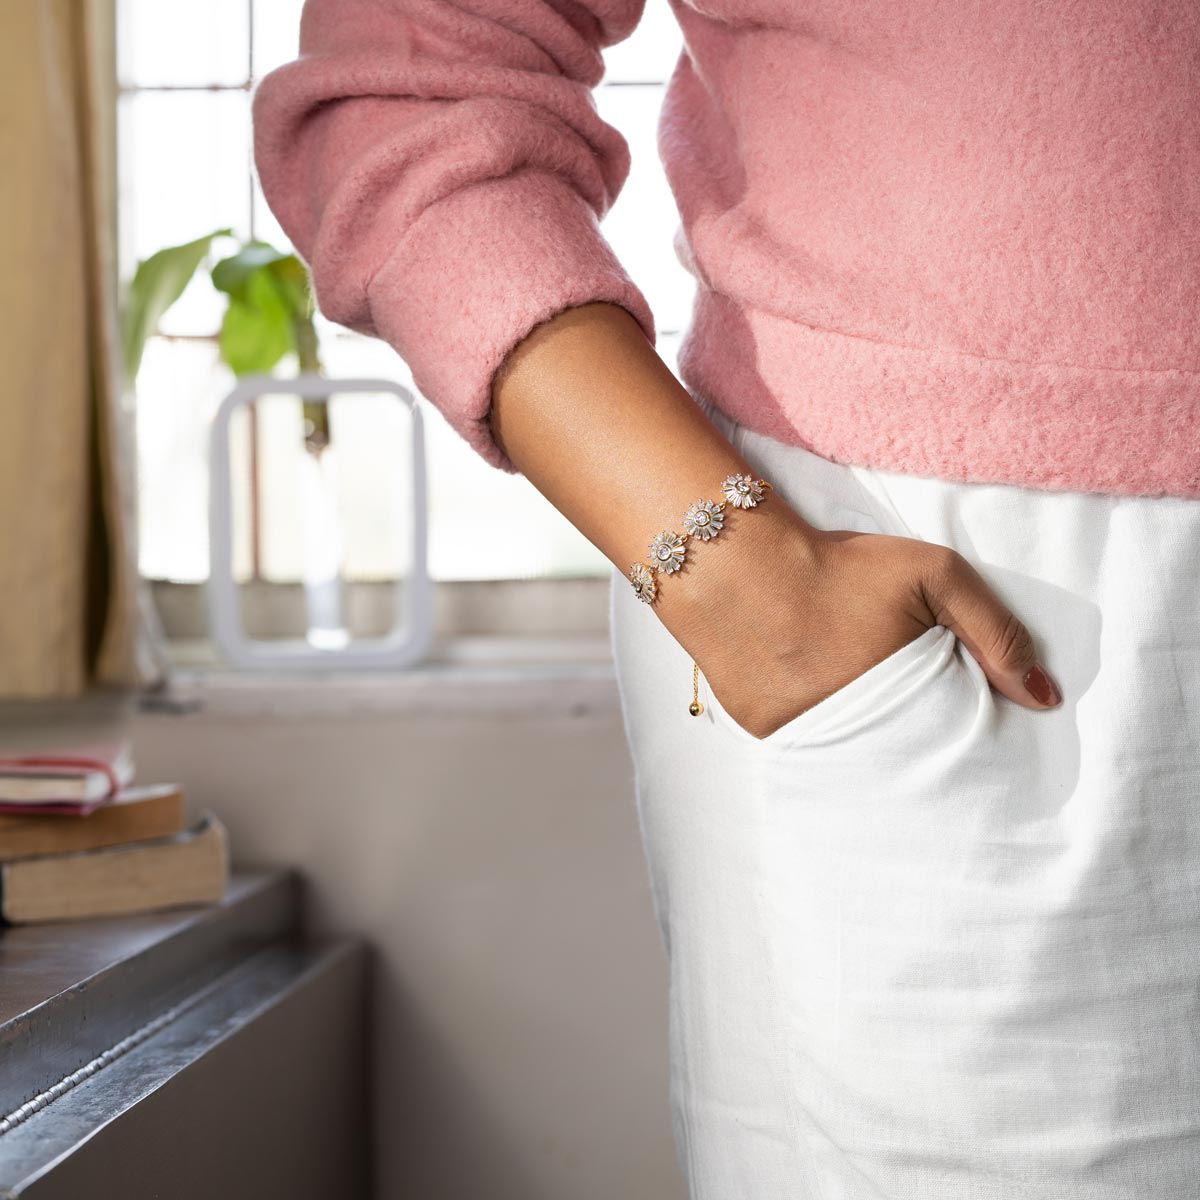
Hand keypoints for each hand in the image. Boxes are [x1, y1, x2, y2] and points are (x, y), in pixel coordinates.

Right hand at [663, 503, 1062, 739]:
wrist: (736, 565)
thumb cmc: (839, 566)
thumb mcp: (933, 573)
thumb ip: (995, 630)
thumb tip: (1045, 698)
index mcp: (907, 699)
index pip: (957, 743)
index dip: (967, 735)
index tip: (972, 731)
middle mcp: (861, 733)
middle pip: (911, 761)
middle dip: (922, 748)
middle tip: (918, 720)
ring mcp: (812, 741)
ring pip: (861, 764)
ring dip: (874, 749)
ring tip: (870, 714)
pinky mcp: (771, 739)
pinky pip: (813, 752)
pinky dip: (825, 739)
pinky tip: (823, 703)